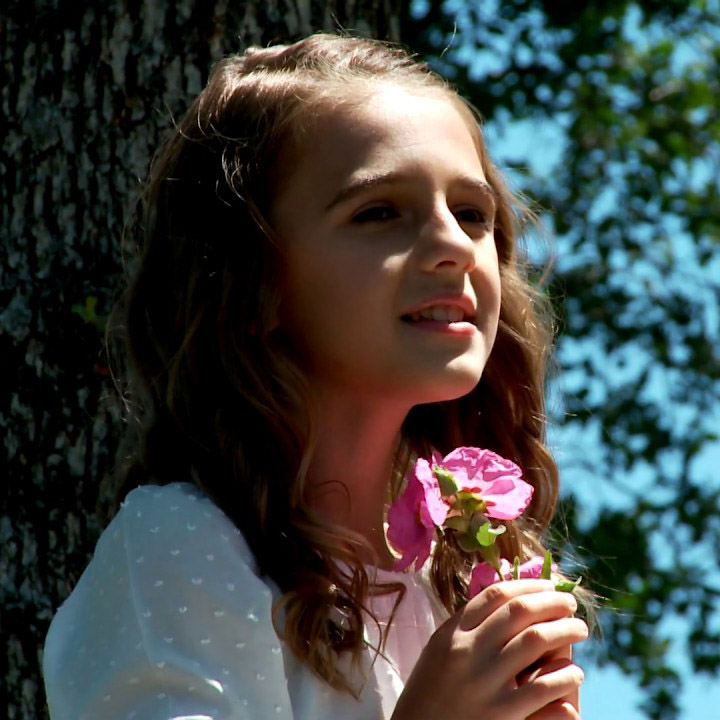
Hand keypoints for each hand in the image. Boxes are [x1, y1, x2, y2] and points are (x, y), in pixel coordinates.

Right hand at [391, 579, 586, 719]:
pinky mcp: (499, 717)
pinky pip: (543, 688)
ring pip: (534, 642)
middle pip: (518, 612)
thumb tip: (504, 597)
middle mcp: (467, 653)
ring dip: (564, 630)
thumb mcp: (440, 651)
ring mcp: (483, 684)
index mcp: (452, 634)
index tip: (549, 585)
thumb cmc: (432, 694)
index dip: (528, 585)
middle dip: (551, 603)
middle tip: (570, 603)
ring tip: (579, 629)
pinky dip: (564, 675)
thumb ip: (466, 625)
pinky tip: (574, 672)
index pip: (495, 596)